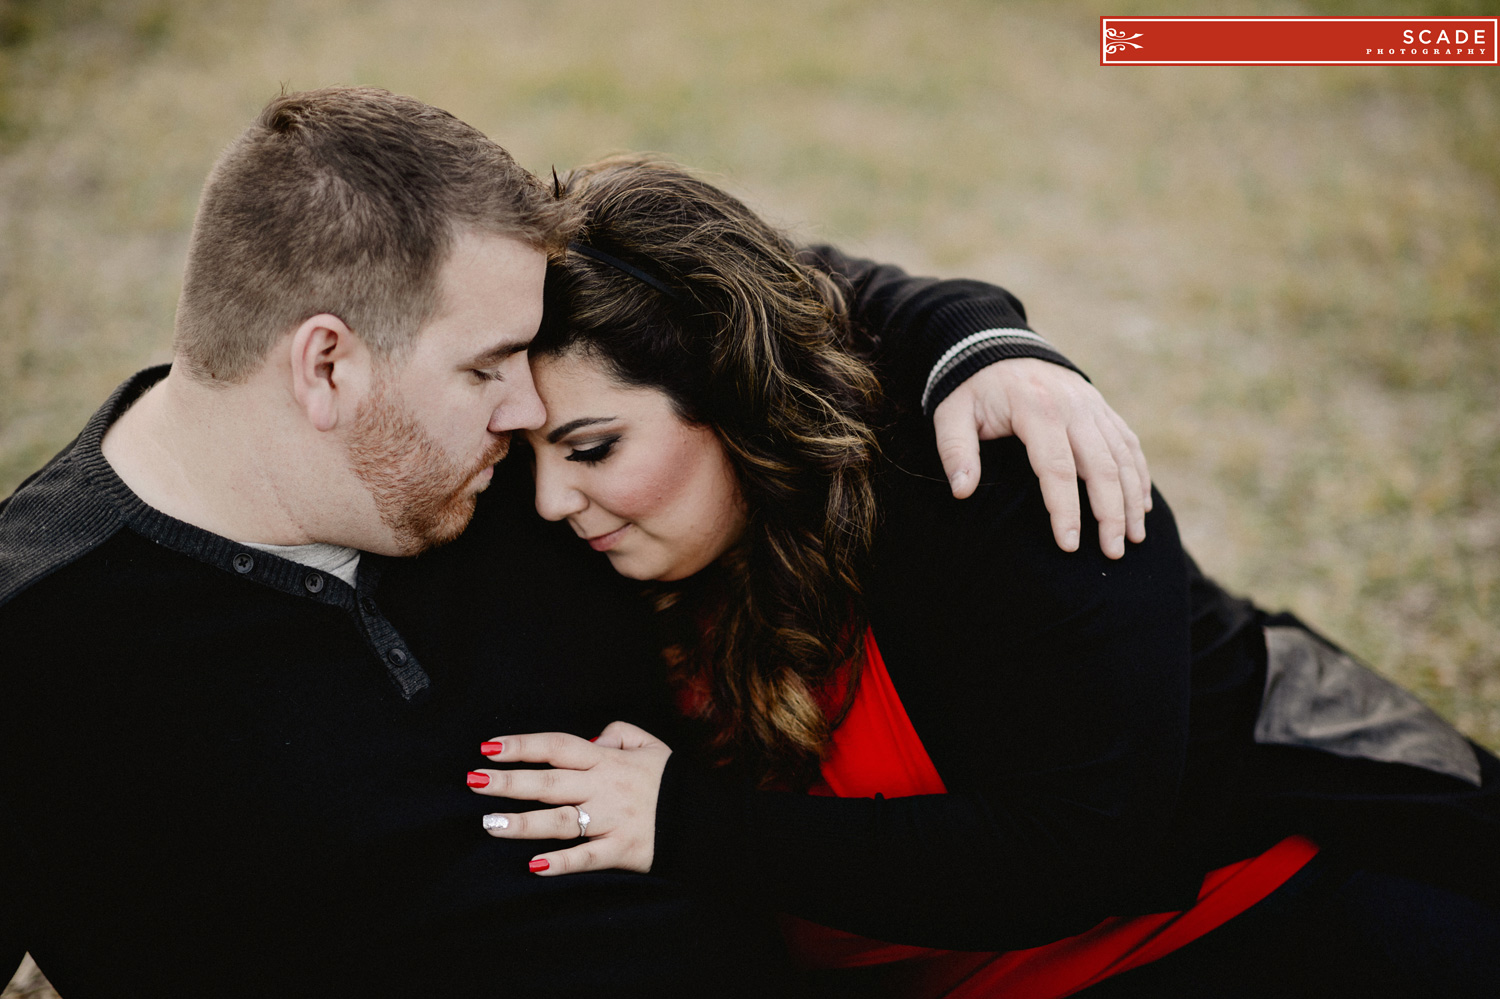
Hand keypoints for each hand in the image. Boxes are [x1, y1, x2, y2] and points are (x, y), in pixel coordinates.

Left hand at [468, 721, 670, 875]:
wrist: (706, 817)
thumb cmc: (671, 780)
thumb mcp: (650, 744)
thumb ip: (618, 734)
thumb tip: (590, 739)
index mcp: (606, 761)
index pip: (557, 747)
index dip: (522, 745)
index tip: (489, 747)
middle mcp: (603, 789)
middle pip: (549, 783)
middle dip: (508, 782)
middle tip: (473, 781)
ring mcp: (611, 820)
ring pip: (561, 821)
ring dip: (523, 824)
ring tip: (489, 825)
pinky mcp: (622, 850)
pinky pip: (588, 858)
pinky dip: (562, 863)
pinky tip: (534, 867)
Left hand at [933, 358, 1150, 558]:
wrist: (994, 343)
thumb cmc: (970, 388)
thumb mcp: (951, 413)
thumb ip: (956, 451)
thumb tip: (962, 492)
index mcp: (1036, 409)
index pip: (1057, 469)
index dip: (1066, 510)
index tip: (1070, 546)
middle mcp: (1073, 406)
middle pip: (1102, 467)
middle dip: (1111, 513)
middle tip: (1114, 552)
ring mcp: (1092, 405)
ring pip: (1123, 457)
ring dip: (1133, 499)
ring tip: (1135, 539)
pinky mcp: (1101, 406)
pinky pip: (1128, 442)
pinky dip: (1139, 474)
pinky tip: (1143, 505)